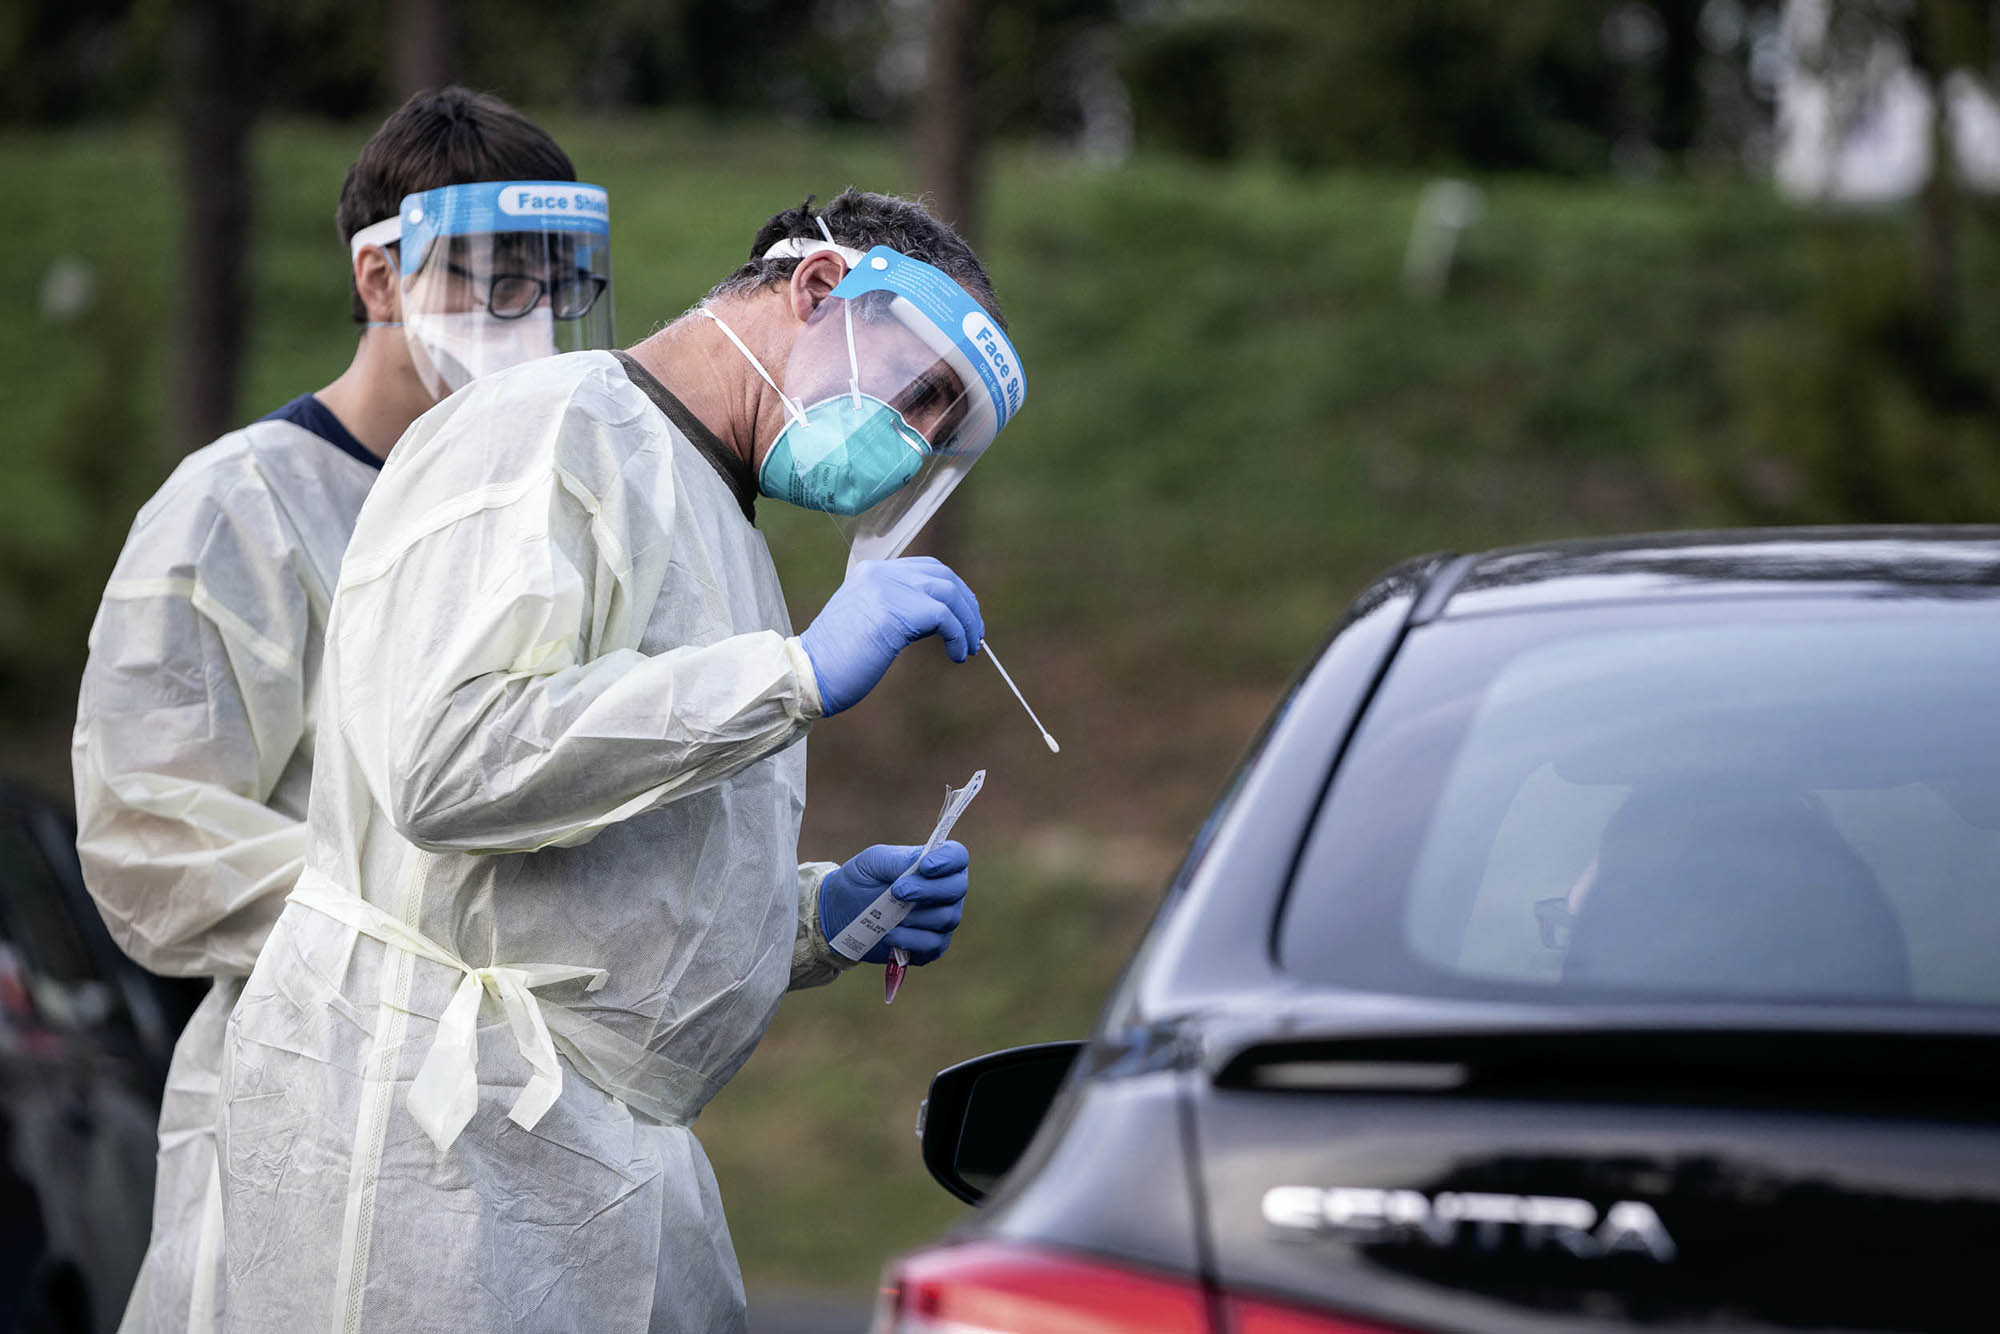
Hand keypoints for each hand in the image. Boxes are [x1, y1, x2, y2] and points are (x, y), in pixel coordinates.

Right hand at [799, 558, 983, 714]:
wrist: (807, 675)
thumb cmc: (835, 660)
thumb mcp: (867, 621)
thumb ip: (896, 609)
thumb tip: (938, 618)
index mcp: (871, 572)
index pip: (926, 568)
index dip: (953, 590)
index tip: (965, 617)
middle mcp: (880, 573)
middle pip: (943, 576)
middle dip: (967, 606)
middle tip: (975, 635)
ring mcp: (886, 589)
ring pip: (949, 594)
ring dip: (967, 624)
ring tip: (969, 649)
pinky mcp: (894, 612)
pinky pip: (944, 617)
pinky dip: (958, 636)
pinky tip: (957, 655)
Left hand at [818, 841, 969, 964]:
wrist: (839, 914)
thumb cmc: (861, 881)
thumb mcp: (873, 862)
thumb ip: (898, 860)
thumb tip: (921, 863)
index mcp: (935, 864)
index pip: (957, 857)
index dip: (948, 861)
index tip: (925, 865)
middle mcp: (945, 892)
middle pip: (957, 888)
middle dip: (928, 890)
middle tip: (898, 890)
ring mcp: (941, 920)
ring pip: (946, 918)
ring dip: (915, 916)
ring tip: (888, 914)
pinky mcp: (931, 947)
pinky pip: (932, 945)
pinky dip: (910, 940)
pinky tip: (889, 934)